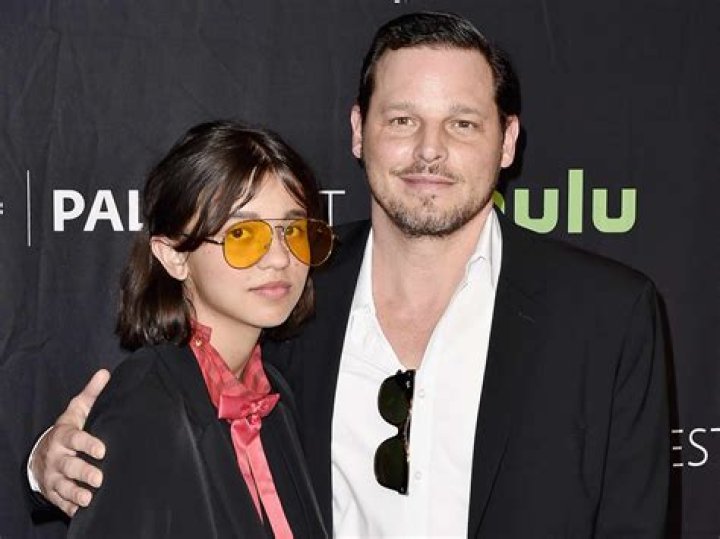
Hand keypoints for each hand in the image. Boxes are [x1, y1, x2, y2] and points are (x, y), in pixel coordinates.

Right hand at [30, 369, 110, 515]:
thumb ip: (92, 394)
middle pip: (69, 467)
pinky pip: (61, 502)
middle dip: (84, 473)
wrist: (45, 452)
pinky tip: (81, 511)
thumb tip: (105, 372)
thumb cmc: (69, 430)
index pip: (75, 440)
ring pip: (64, 487)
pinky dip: (70, 507)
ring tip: (89, 498)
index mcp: (64, 436)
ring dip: (76, 493)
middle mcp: (58, 458)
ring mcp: (55, 476)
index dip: (87, 444)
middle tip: (99, 478)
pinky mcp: (55, 492)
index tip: (102, 449)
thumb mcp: (77, 410)